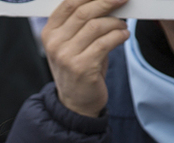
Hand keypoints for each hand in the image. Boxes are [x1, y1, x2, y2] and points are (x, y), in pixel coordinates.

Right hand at [42, 0, 130, 117]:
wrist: (77, 102)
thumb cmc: (79, 68)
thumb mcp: (74, 43)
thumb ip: (83, 23)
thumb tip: (107, 1)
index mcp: (49, 32)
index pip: (69, 3)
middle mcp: (55, 43)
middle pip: (84, 12)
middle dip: (107, 2)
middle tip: (123, 0)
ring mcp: (66, 56)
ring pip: (96, 26)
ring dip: (115, 23)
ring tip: (122, 26)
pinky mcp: (82, 67)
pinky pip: (105, 42)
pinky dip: (119, 36)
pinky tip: (123, 36)